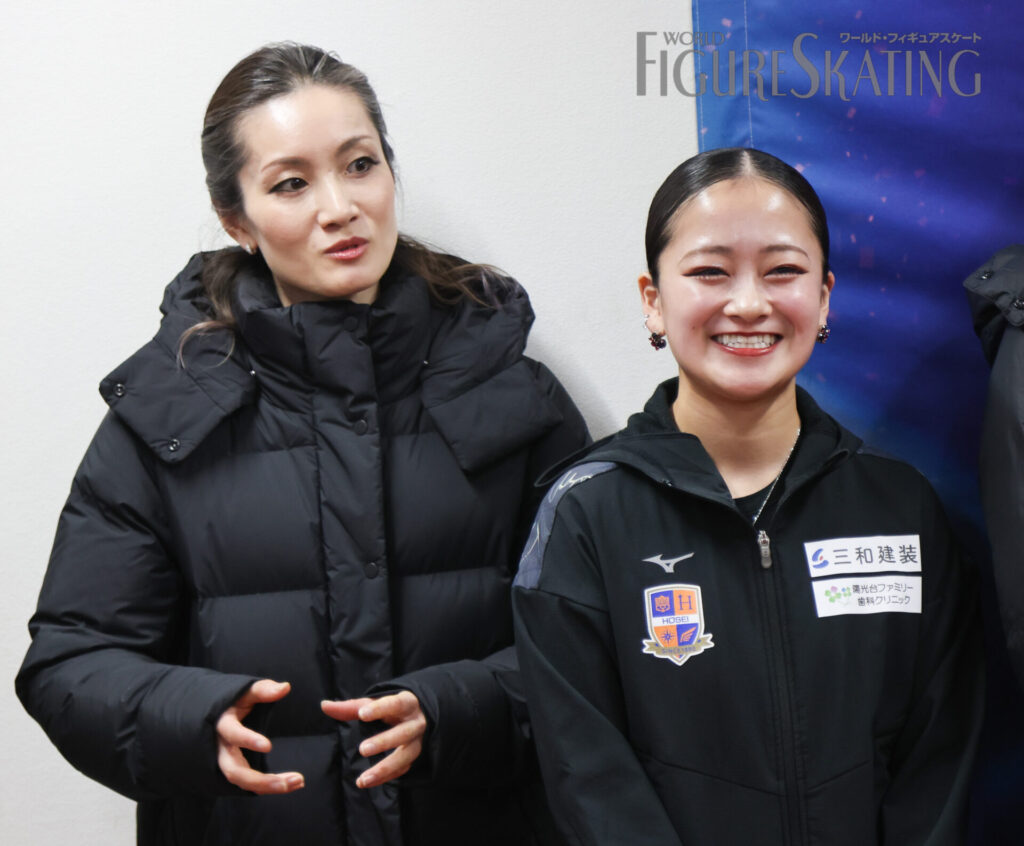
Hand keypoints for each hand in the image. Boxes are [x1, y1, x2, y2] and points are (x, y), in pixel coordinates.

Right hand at [216, 679, 304, 794]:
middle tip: (289, 780)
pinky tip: (291, 784)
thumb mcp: (245, 692)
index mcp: (223, 725)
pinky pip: (249, 784)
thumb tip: (285, 687)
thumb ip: (264, 690)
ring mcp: (224, 763)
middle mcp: (220, 749)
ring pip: (242, 782)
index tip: (268, 746)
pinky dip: (269, 787)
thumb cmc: (234, 702)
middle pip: (234, 771)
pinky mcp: (233, 771)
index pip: (232, 734)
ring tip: (298, 782)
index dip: (247, 740)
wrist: (215, 717)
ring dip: (269, 786)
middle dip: (260, 780)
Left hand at [321, 691, 425, 787]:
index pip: (395, 704)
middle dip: (384, 742)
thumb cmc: (391, 708)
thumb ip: (350, 707)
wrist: (416, 716)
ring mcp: (417, 742)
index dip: (379, 709)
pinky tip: (369, 782)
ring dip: (385, 768)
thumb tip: (324, 706)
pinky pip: (402, 769)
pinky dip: (386, 777)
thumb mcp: (374, 703)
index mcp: (407, 704)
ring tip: (363, 779)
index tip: (361, 715)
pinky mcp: (414, 757)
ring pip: (405, 756)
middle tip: (363, 749)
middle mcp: (416, 723)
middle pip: (403, 733)